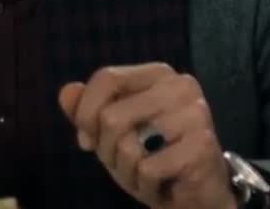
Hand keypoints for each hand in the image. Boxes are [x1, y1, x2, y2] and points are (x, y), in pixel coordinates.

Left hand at [58, 63, 235, 208]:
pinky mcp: (203, 145)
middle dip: (107, 150)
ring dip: (127, 171)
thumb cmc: (151, 158)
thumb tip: (67, 91)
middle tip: (127, 163)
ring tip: (146, 173)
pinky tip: (163, 185)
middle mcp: (181, 86)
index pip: (107, 78)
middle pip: (111, 116)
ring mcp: (196, 113)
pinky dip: (146, 185)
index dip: (86, 113)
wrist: (196, 197)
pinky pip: (148, 169)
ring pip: (127, 144)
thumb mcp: (111, 134)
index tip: (86, 140)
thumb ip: (86, 110)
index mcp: (158, 74)